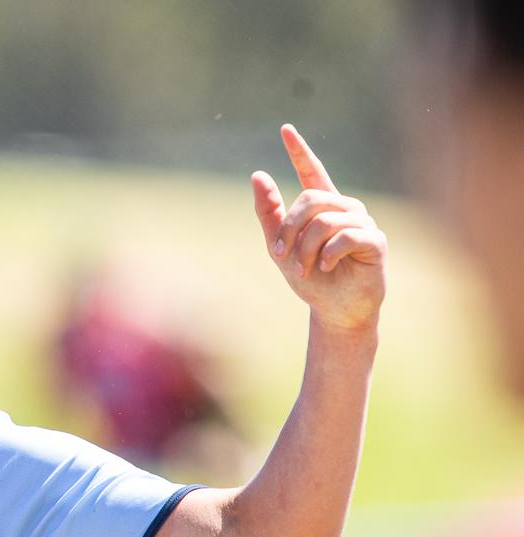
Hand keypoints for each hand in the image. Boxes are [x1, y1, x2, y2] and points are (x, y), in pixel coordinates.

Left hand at [251, 124, 386, 331]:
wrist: (334, 311)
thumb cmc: (311, 279)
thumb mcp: (280, 247)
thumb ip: (269, 213)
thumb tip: (258, 175)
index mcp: (324, 208)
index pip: (313, 171)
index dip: (300, 150)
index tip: (285, 129)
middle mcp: (346, 209)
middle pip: (310, 200)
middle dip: (289, 229)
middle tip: (280, 255)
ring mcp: (363, 223)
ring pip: (324, 220)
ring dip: (305, 248)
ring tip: (303, 268)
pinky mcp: (375, 241)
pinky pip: (346, 236)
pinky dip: (327, 253)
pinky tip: (324, 266)